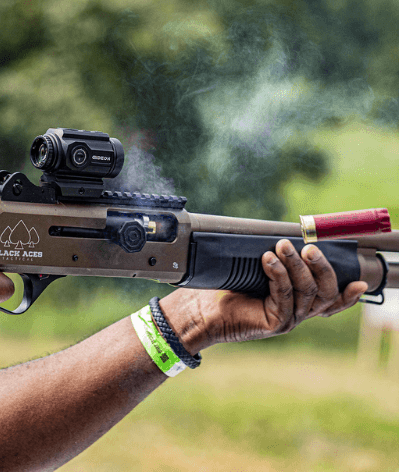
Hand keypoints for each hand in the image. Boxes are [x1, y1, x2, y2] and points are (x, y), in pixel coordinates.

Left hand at [161, 239, 367, 351]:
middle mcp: (298, 312)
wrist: (201, 311)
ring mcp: (288, 320)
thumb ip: (277, 261)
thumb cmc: (226, 288)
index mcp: (298, 301)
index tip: (360, 281)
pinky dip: (278, 275)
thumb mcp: (257, 270)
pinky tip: (269, 260)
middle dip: (321, 267)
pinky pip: (284, 296)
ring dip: (297, 266)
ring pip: (307, 292)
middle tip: (309, 247)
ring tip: (283, 247)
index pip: (331, 300)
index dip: (348, 294)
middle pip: (326, 293)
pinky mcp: (274, 324)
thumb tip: (288, 237)